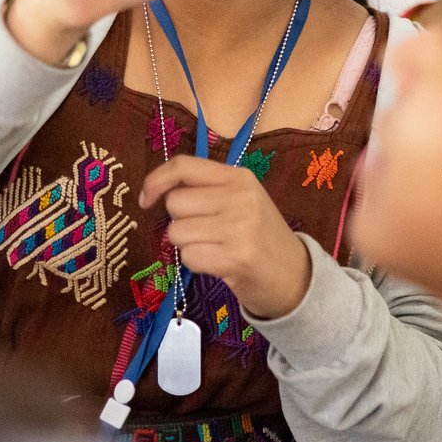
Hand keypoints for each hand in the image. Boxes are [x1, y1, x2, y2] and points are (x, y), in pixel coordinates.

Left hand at [140, 156, 312, 319]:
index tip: (146, 200)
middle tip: (206, 233)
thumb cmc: (260, 237)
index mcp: (239, 177)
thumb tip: (157, 192)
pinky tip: (218, 263)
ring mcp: (239, 227)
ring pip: (177, 232)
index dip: (156, 180)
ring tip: (215, 248)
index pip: (184, 166)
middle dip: (180, 222)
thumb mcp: (241, 200)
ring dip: (187, 246)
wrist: (295, 276)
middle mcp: (239, 197)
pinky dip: (196, 264)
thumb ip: (206, 191)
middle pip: (175, 203)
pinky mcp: (236, 257)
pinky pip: (189, 257)